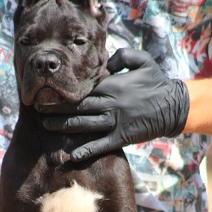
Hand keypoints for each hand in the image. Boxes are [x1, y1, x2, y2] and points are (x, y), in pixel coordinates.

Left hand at [42, 48, 189, 160]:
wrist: (173, 106)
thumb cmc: (156, 81)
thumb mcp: (142, 60)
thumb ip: (121, 56)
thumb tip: (105, 62)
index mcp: (112, 85)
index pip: (83, 89)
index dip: (64, 92)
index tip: (48, 92)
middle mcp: (111, 104)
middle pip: (78, 107)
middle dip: (56, 108)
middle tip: (37, 109)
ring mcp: (115, 122)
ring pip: (84, 125)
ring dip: (64, 126)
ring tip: (45, 126)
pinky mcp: (121, 137)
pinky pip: (100, 145)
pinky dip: (86, 151)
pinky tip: (71, 155)